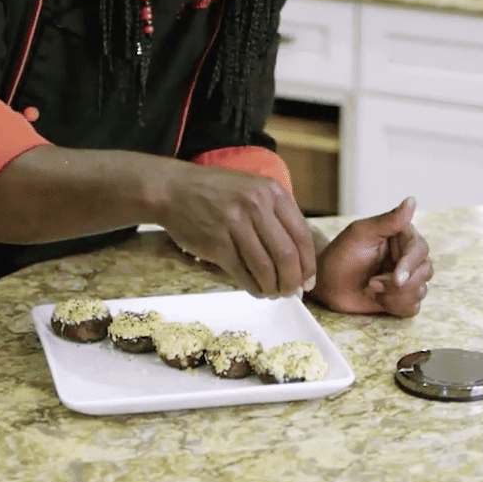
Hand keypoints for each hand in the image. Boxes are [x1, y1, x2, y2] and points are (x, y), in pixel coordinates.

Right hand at [155, 162, 316, 297]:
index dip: (308, 264)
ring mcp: (235, 225)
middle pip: (287, 256)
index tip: (308, 280)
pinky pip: (243, 274)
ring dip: (273, 288)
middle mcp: (256, 207)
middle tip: (292, 292)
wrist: (174, 190)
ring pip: (266, 269)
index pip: (301, 235)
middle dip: (293, 281)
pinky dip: (253, 288)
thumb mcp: (253, 189)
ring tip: (273, 293)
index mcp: (272, 192)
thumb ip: (276, 214)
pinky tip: (256, 290)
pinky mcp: (217, 245)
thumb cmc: (217, 192)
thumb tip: (298, 256)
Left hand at [309, 197, 432, 317]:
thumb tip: (411, 200)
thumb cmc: (340, 255)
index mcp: (401, 237)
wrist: (325, 283)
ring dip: (393, 295)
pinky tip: (378, 299)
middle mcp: (408, 257)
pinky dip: (395, 306)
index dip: (411, 265)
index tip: (397, 278)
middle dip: (398, 284)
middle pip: (425, 272)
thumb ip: (388, 220)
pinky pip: (413, 308)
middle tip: (372, 284)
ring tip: (371, 288)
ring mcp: (406, 279)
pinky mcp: (400, 298)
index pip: (420, 250)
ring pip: (420, 291)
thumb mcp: (361, 234)